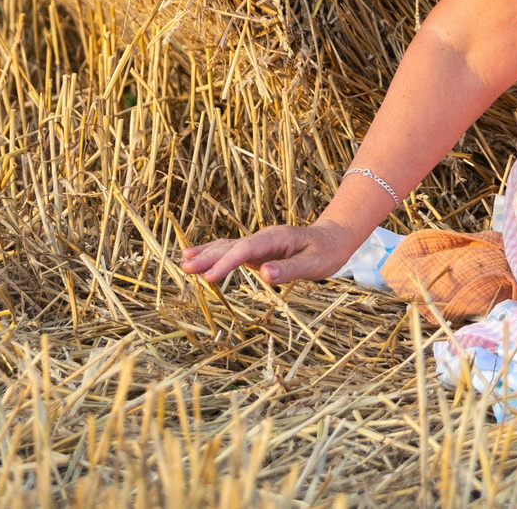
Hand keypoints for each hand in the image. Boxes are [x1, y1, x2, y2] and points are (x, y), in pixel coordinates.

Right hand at [182, 219, 359, 287]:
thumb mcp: (314, 264)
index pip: (245, 251)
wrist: (333, 238)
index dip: (226, 264)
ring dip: (206, 254)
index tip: (209, 278)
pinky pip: (230, 251)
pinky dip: (212, 254)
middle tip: (186, 268)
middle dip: (208, 257)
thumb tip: (264, 275)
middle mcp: (263, 238)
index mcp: (276, 238)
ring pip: (227, 247)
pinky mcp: (255, 251)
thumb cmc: (325, 252)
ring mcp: (257, 243)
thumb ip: (289, 269)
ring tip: (184, 263)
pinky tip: (195, 257)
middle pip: (231, 246)